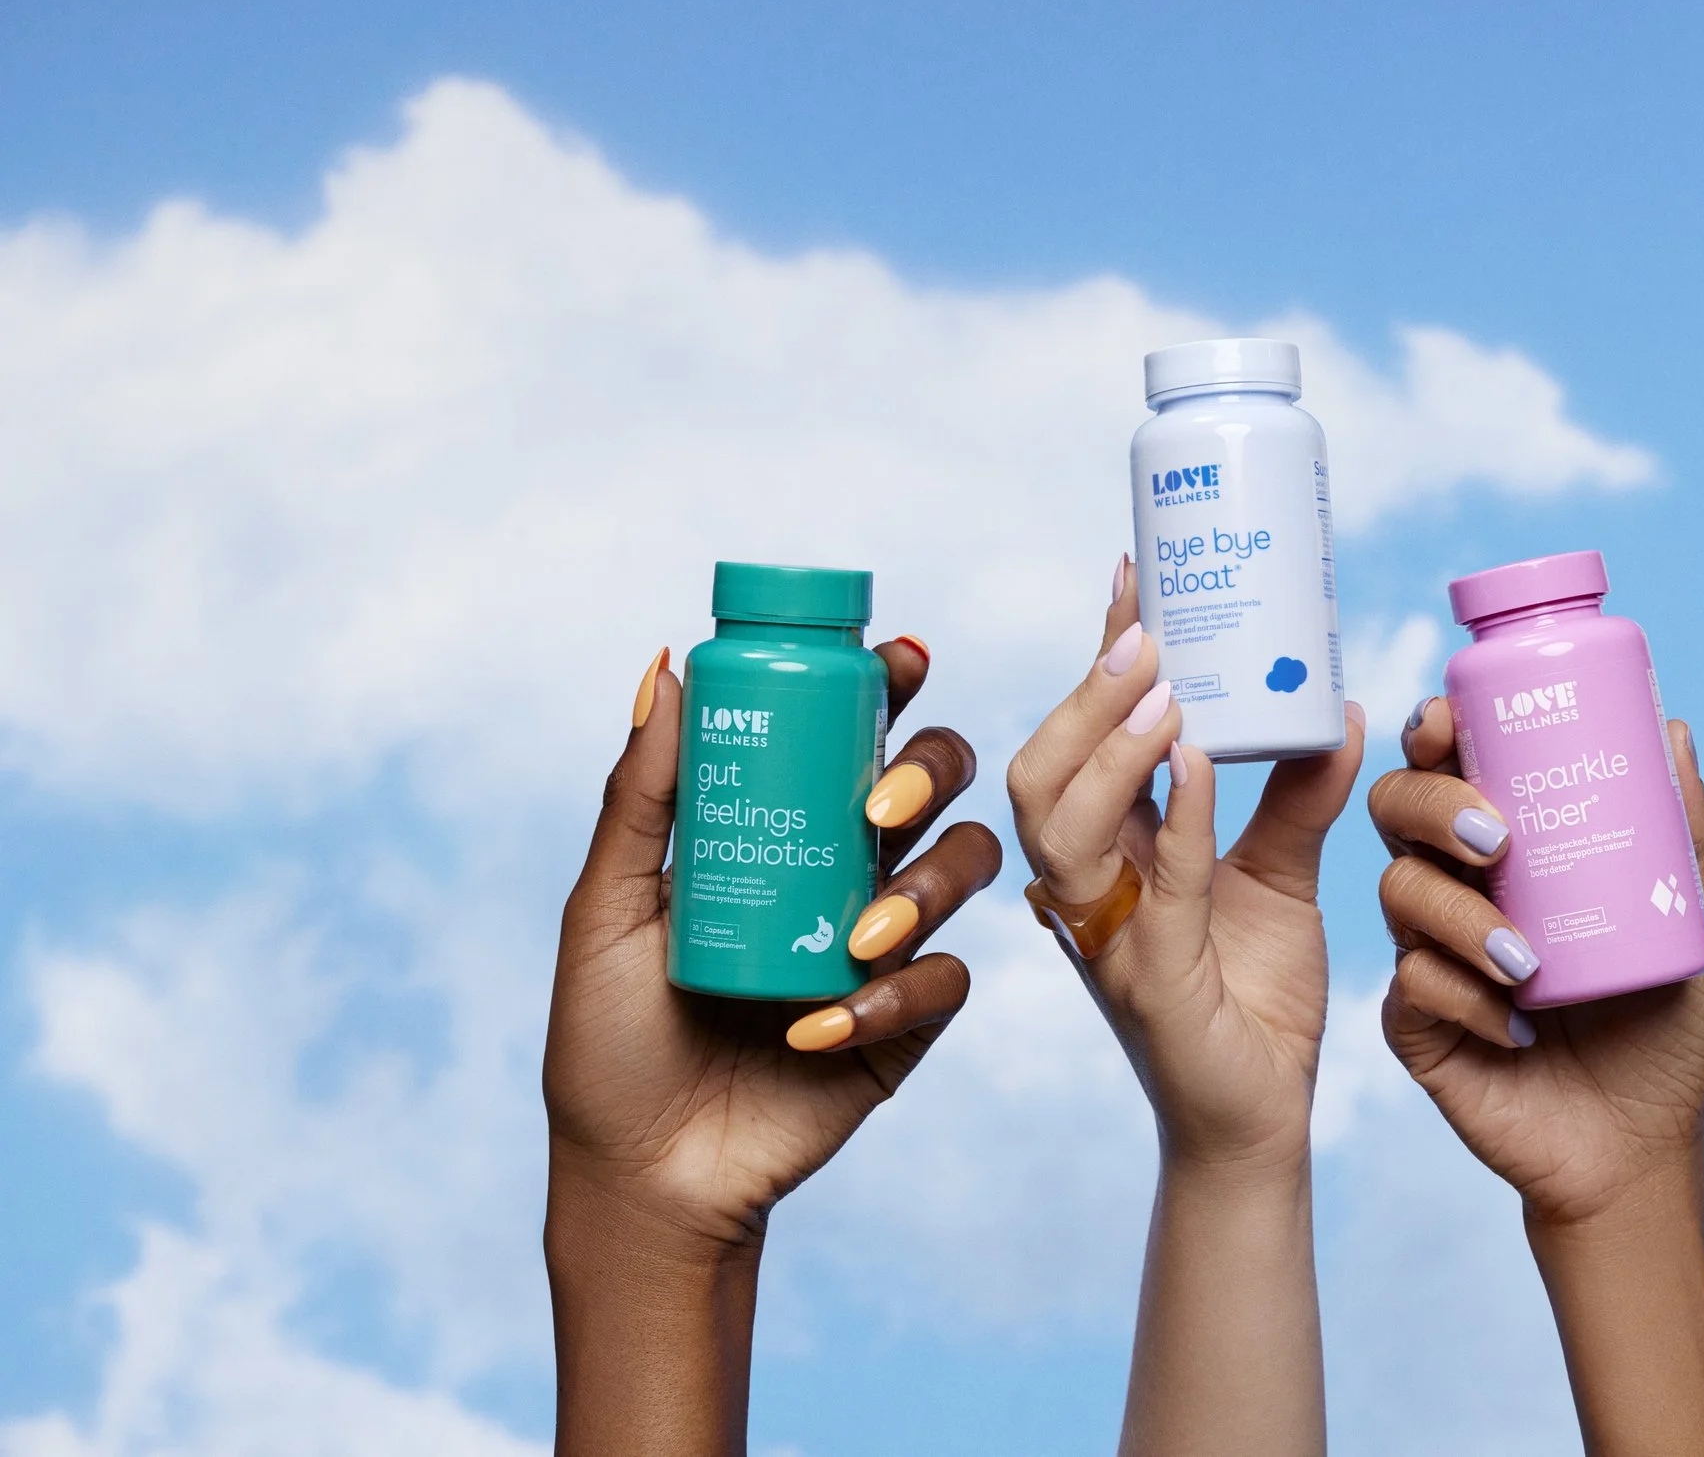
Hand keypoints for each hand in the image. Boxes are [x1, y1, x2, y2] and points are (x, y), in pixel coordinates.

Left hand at [544, 637, 1001, 1254]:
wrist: (641, 1176)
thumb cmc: (607, 1039)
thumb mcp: (607, 908)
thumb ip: (641, 796)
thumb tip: (664, 666)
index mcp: (784, 827)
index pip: (853, 733)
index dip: (890, 686)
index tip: (898, 659)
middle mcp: (846, 872)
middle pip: (937, 783)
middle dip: (930, 774)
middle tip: (879, 808)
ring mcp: (885, 945)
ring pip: (964, 867)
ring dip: (924, 889)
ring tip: (857, 940)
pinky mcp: (908, 1024)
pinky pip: (947, 981)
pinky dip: (897, 996)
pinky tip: (824, 1029)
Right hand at [1004, 560, 1366, 1171]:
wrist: (1264, 1121)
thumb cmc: (1255, 999)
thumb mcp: (1282, 874)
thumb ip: (1301, 793)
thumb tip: (1342, 703)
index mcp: (1111, 854)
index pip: (1082, 741)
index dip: (1098, 662)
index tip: (1133, 577)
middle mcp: (1089, 890)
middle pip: (1040, 774)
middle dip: (1083, 696)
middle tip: (1145, 632)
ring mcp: (1109, 939)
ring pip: (1061, 830)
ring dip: (1109, 750)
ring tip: (1162, 688)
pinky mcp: (1153, 984)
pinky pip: (1152, 892)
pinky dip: (1174, 821)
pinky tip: (1195, 766)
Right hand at [1368, 695, 1703, 1225]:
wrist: (1636, 1149)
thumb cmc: (1658, 1032)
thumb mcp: (1686, 925)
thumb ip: (1681, 834)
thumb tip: (1673, 732)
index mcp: (1506, 848)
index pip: (1449, 765)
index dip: (1433, 730)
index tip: (1451, 722)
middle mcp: (1456, 888)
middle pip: (1398, 808)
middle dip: (1433, 806)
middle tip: (1498, 838)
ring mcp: (1429, 955)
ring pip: (1398, 892)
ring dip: (1459, 915)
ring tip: (1527, 960)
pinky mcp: (1417, 1026)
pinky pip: (1410, 987)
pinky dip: (1464, 997)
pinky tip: (1518, 1027)